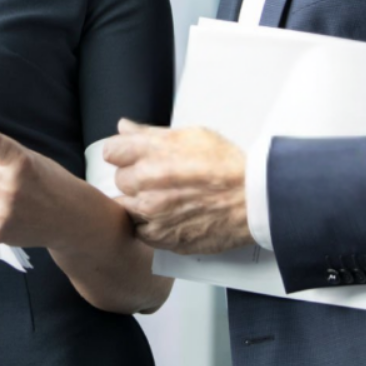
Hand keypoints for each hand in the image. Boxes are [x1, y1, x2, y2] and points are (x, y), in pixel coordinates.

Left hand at [102, 119, 252, 254]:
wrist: (254, 200)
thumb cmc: (227, 166)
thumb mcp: (190, 135)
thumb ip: (149, 133)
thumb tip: (124, 128)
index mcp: (150, 152)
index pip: (111, 151)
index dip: (124, 154)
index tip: (133, 158)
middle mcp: (146, 181)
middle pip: (120, 180)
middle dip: (135, 179)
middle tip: (159, 181)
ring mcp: (152, 212)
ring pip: (126, 207)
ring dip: (140, 204)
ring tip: (166, 201)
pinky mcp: (162, 237)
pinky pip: (140, 232)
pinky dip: (150, 227)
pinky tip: (169, 218)